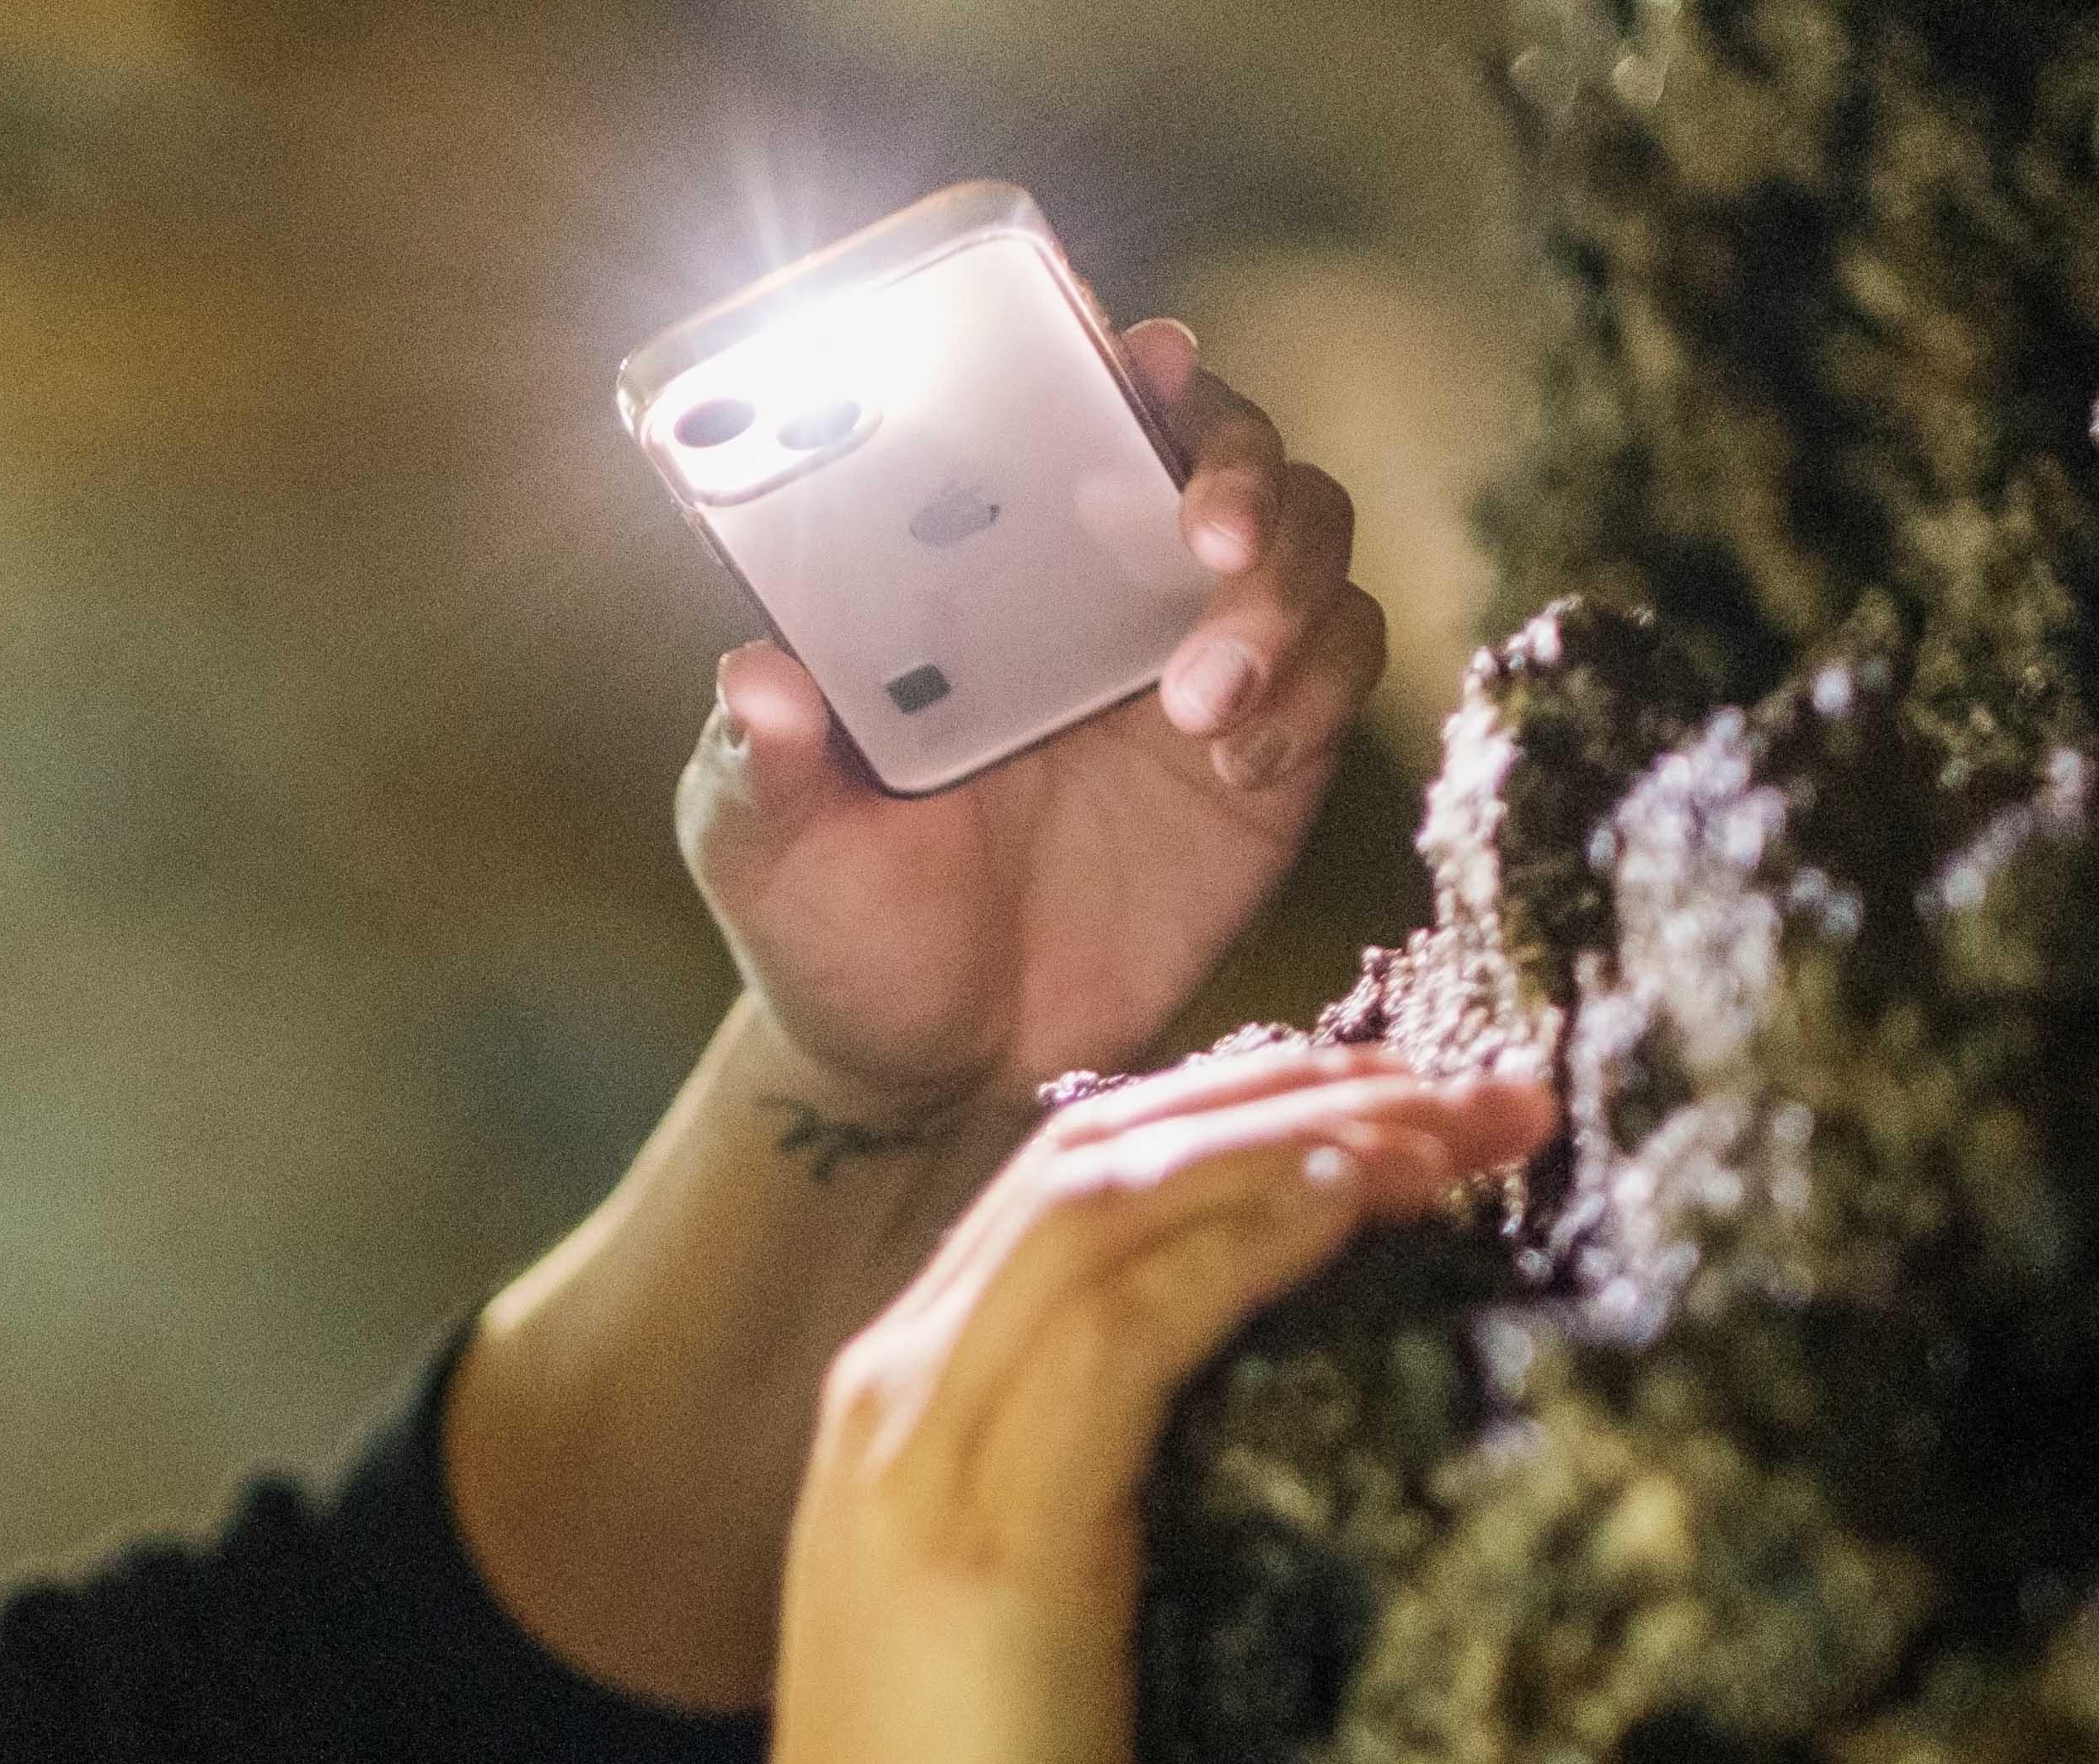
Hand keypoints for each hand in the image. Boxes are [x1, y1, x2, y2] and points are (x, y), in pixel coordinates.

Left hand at [678, 326, 1393, 1129]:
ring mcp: (1197, 659)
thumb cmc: (837, 930)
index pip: (1068, 412)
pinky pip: (1344, 663)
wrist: (937, 1072)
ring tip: (1203, 699)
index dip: (1117, 363)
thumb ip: (759, 763)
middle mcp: (1100, 586)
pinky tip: (1236, 764)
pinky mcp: (1273, 751)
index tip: (1140, 356)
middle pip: (1223, 445)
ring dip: (1281, 589)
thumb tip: (754, 672)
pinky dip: (1315, 689)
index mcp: (979, 571)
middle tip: (1208, 534)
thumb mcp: (770, 846)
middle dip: (1238, 463)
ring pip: (1308, 537)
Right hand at [730, 1044, 1556, 1763]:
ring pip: (1117, 1200)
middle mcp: (898, 1387)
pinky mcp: (991, 1524)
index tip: (1405, 1115)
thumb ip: (1110, 1511)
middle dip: (1302, 1093)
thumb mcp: (1042, 1634)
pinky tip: (1364, 1203)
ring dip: (1308, 1139)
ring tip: (1463, 1125)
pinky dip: (1251, 1235)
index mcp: (906, 1406)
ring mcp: (928, 1445)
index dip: (1246, 1120)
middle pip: (1103, 1155)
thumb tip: (1266, 1450)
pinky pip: (1126, 1317)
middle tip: (1484, 1090)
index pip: (1071, 1187)